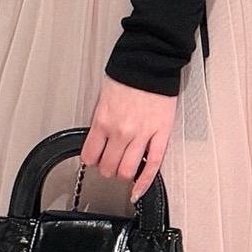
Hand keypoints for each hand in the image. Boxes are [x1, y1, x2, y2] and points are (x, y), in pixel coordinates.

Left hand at [81, 74, 174, 203]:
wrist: (150, 61)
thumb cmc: (128, 73)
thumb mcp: (104, 95)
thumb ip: (101, 119)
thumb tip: (98, 137)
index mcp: (103, 120)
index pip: (90, 155)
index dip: (91, 160)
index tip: (94, 159)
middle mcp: (120, 131)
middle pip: (108, 166)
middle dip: (107, 168)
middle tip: (110, 163)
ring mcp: (141, 135)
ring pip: (127, 171)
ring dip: (123, 174)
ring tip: (124, 169)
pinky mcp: (160, 134)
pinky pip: (152, 165)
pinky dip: (144, 182)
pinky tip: (138, 190)